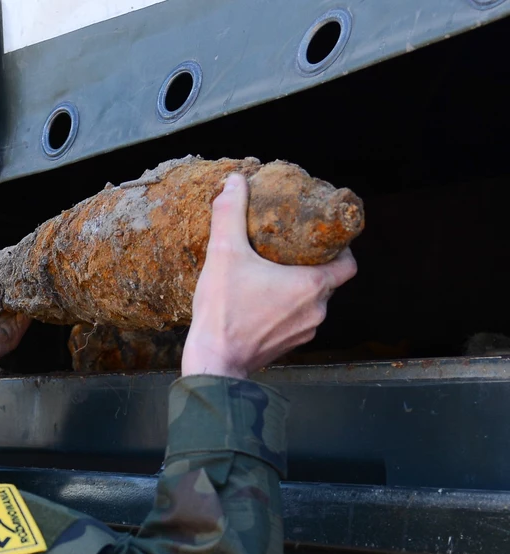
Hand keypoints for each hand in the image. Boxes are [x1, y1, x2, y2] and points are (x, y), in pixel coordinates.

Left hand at [0, 243, 30, 394]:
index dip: (1, 270)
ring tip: (34, 269)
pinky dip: (31, 303)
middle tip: (26, 258)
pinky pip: (27, 316)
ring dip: (26, 289)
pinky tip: (35, 287)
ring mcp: (6, 323)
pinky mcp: (14, 333)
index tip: (11, 254)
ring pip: (20, 302)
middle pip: (9, 292)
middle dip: (16, 278)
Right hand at [181, 173, 357, 378]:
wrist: (213, 363)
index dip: (341, 248)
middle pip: (328, 281)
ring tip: (273, 274)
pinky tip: (260, 301)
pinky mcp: (287, 346)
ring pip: (312, 303)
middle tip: (290, 250)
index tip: (320, 238)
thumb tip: (236, 182)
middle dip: (313, 265)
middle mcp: (317, 311)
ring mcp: (304, 332)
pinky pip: (296, 321)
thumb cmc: (223, 311)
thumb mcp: (224, 253)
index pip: (348, 263)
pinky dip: (285, 309)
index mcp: (313, 285)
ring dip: (297, 288)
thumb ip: (230, 214)